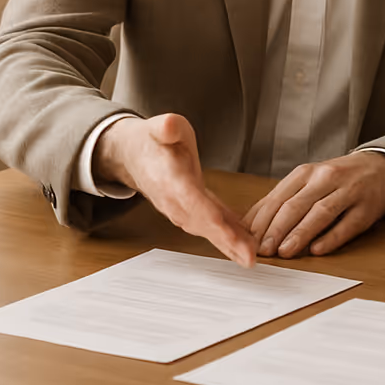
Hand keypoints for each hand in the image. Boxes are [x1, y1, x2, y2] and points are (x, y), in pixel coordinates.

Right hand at [94, 113, 255, 267]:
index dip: (212, 220)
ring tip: (251, 256)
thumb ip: (165, 128)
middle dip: (227, 242)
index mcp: (170, 180)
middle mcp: (176, 200)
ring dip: (229, 244)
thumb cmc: (152, 140)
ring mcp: (182, 208)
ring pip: (209, 229)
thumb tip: (168, 126)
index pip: (193, 203)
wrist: (134, 155)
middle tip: (250, 258)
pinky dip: (228, 234)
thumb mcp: (159, 126)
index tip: (230, 236)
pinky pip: (211, 223)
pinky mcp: (191, 209)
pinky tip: (246, 241)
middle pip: (204, 224)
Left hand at [245, 151, 384, 258]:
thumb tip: (250, 226)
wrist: (382, 167)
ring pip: (320, 212)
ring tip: (284, 252)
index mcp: (307, 172)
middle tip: (262, 251)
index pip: (278, 197)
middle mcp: (326, 178)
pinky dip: (331, 237)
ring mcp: (348, 192)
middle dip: (276, 229)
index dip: (261, 220)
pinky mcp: (366, 208)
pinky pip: (347, 224)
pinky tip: (318, 250)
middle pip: (296, 204)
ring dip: (300, 233)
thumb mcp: (310, 181)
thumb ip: (284, 200)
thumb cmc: (339, 178)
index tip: (246, 241)